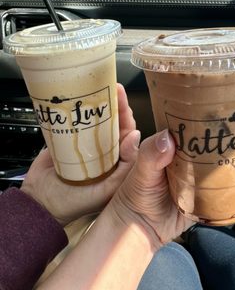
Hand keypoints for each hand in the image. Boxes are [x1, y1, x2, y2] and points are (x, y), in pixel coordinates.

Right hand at [21, 84, 139, 226]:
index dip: (126, 115)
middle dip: (113, 104)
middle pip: (111, 121)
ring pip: (94, 119)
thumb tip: (135, 136)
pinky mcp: (67, 139)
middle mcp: (102, 149)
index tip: (124, 100)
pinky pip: (74, 121)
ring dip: (96, 104)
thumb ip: (125, 167)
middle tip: (112, 87)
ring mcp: (84, 143)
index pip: (126, 133)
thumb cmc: (76, 203)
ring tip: (97, 88)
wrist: (41, 203)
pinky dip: (75, 110)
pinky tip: (77, 99)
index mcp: (116, 160)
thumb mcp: (107, 190)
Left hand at [107, 130, 234, 245]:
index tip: (226, 115)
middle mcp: (190, 162)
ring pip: (225, 169)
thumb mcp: (139, 171)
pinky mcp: (207, 199)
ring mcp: (200, 180)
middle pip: (215, 149)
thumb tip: (169, 138)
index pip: (195, 130)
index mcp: (174, 148)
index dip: (210, 123)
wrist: (139, 228)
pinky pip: (228, 193)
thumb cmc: (135, 195)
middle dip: (233, 144)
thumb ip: (149, 154)